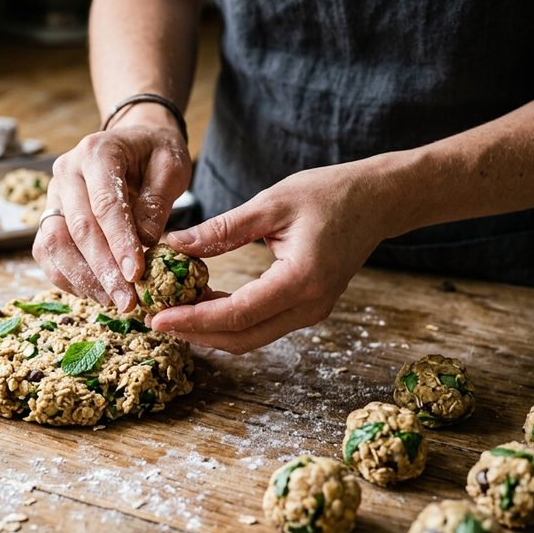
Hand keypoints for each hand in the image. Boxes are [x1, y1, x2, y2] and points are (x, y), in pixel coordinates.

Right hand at [33, 109, 190, 311]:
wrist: (134, 144)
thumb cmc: (154, 154)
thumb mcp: (170, 167)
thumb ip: (157, 201)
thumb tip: (145, 241)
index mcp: (96, 152)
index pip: (105, 204)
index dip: (119, 243)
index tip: (137, 274)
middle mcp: (66, 172)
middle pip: (78, 229)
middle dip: (104, 269)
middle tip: (128, 300)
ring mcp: (53, 196)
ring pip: (55, 245)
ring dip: (83, 278)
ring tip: (115, 300)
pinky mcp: (49, 217)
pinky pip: (48, 254)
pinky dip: (70, 277)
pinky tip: (98, 293)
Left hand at [150, 159, 394, 353]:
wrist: (377, 201)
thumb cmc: (329, 194)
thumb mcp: (272, 203)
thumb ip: (224, 228)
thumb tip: (176, 244)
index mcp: (301, 280)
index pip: (237, 313)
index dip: (193, 320)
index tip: (158, 317)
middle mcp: (309, 306)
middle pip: (242, 338)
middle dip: (195, 333)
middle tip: (156, 319)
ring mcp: (311, 312)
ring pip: (250, 337)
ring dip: (210, 330)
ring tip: (172, 310)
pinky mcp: (307, 309)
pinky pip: (261, 325)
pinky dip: (229, 320)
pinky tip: (201, 302)